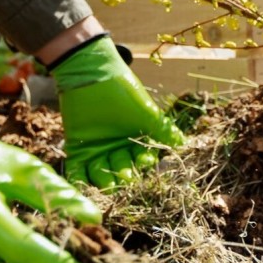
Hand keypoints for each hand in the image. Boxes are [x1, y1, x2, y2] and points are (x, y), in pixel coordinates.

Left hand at [52, 35, 183, 188]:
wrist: (94, 77)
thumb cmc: (125, 94)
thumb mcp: (147, 114)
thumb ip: (164, 131)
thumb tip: (184, 143)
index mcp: (136, 139)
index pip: (143, 157)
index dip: (145, 160)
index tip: (146, 159)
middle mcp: (118, 148)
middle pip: (123, 168)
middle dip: (125, 174)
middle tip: (125, 177)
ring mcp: (97, 149)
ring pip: (102, 173)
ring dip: (105, 180)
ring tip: (108, 184)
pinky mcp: (78, 149)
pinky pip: (78, 170)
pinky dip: (80, 180)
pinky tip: (84, 186)